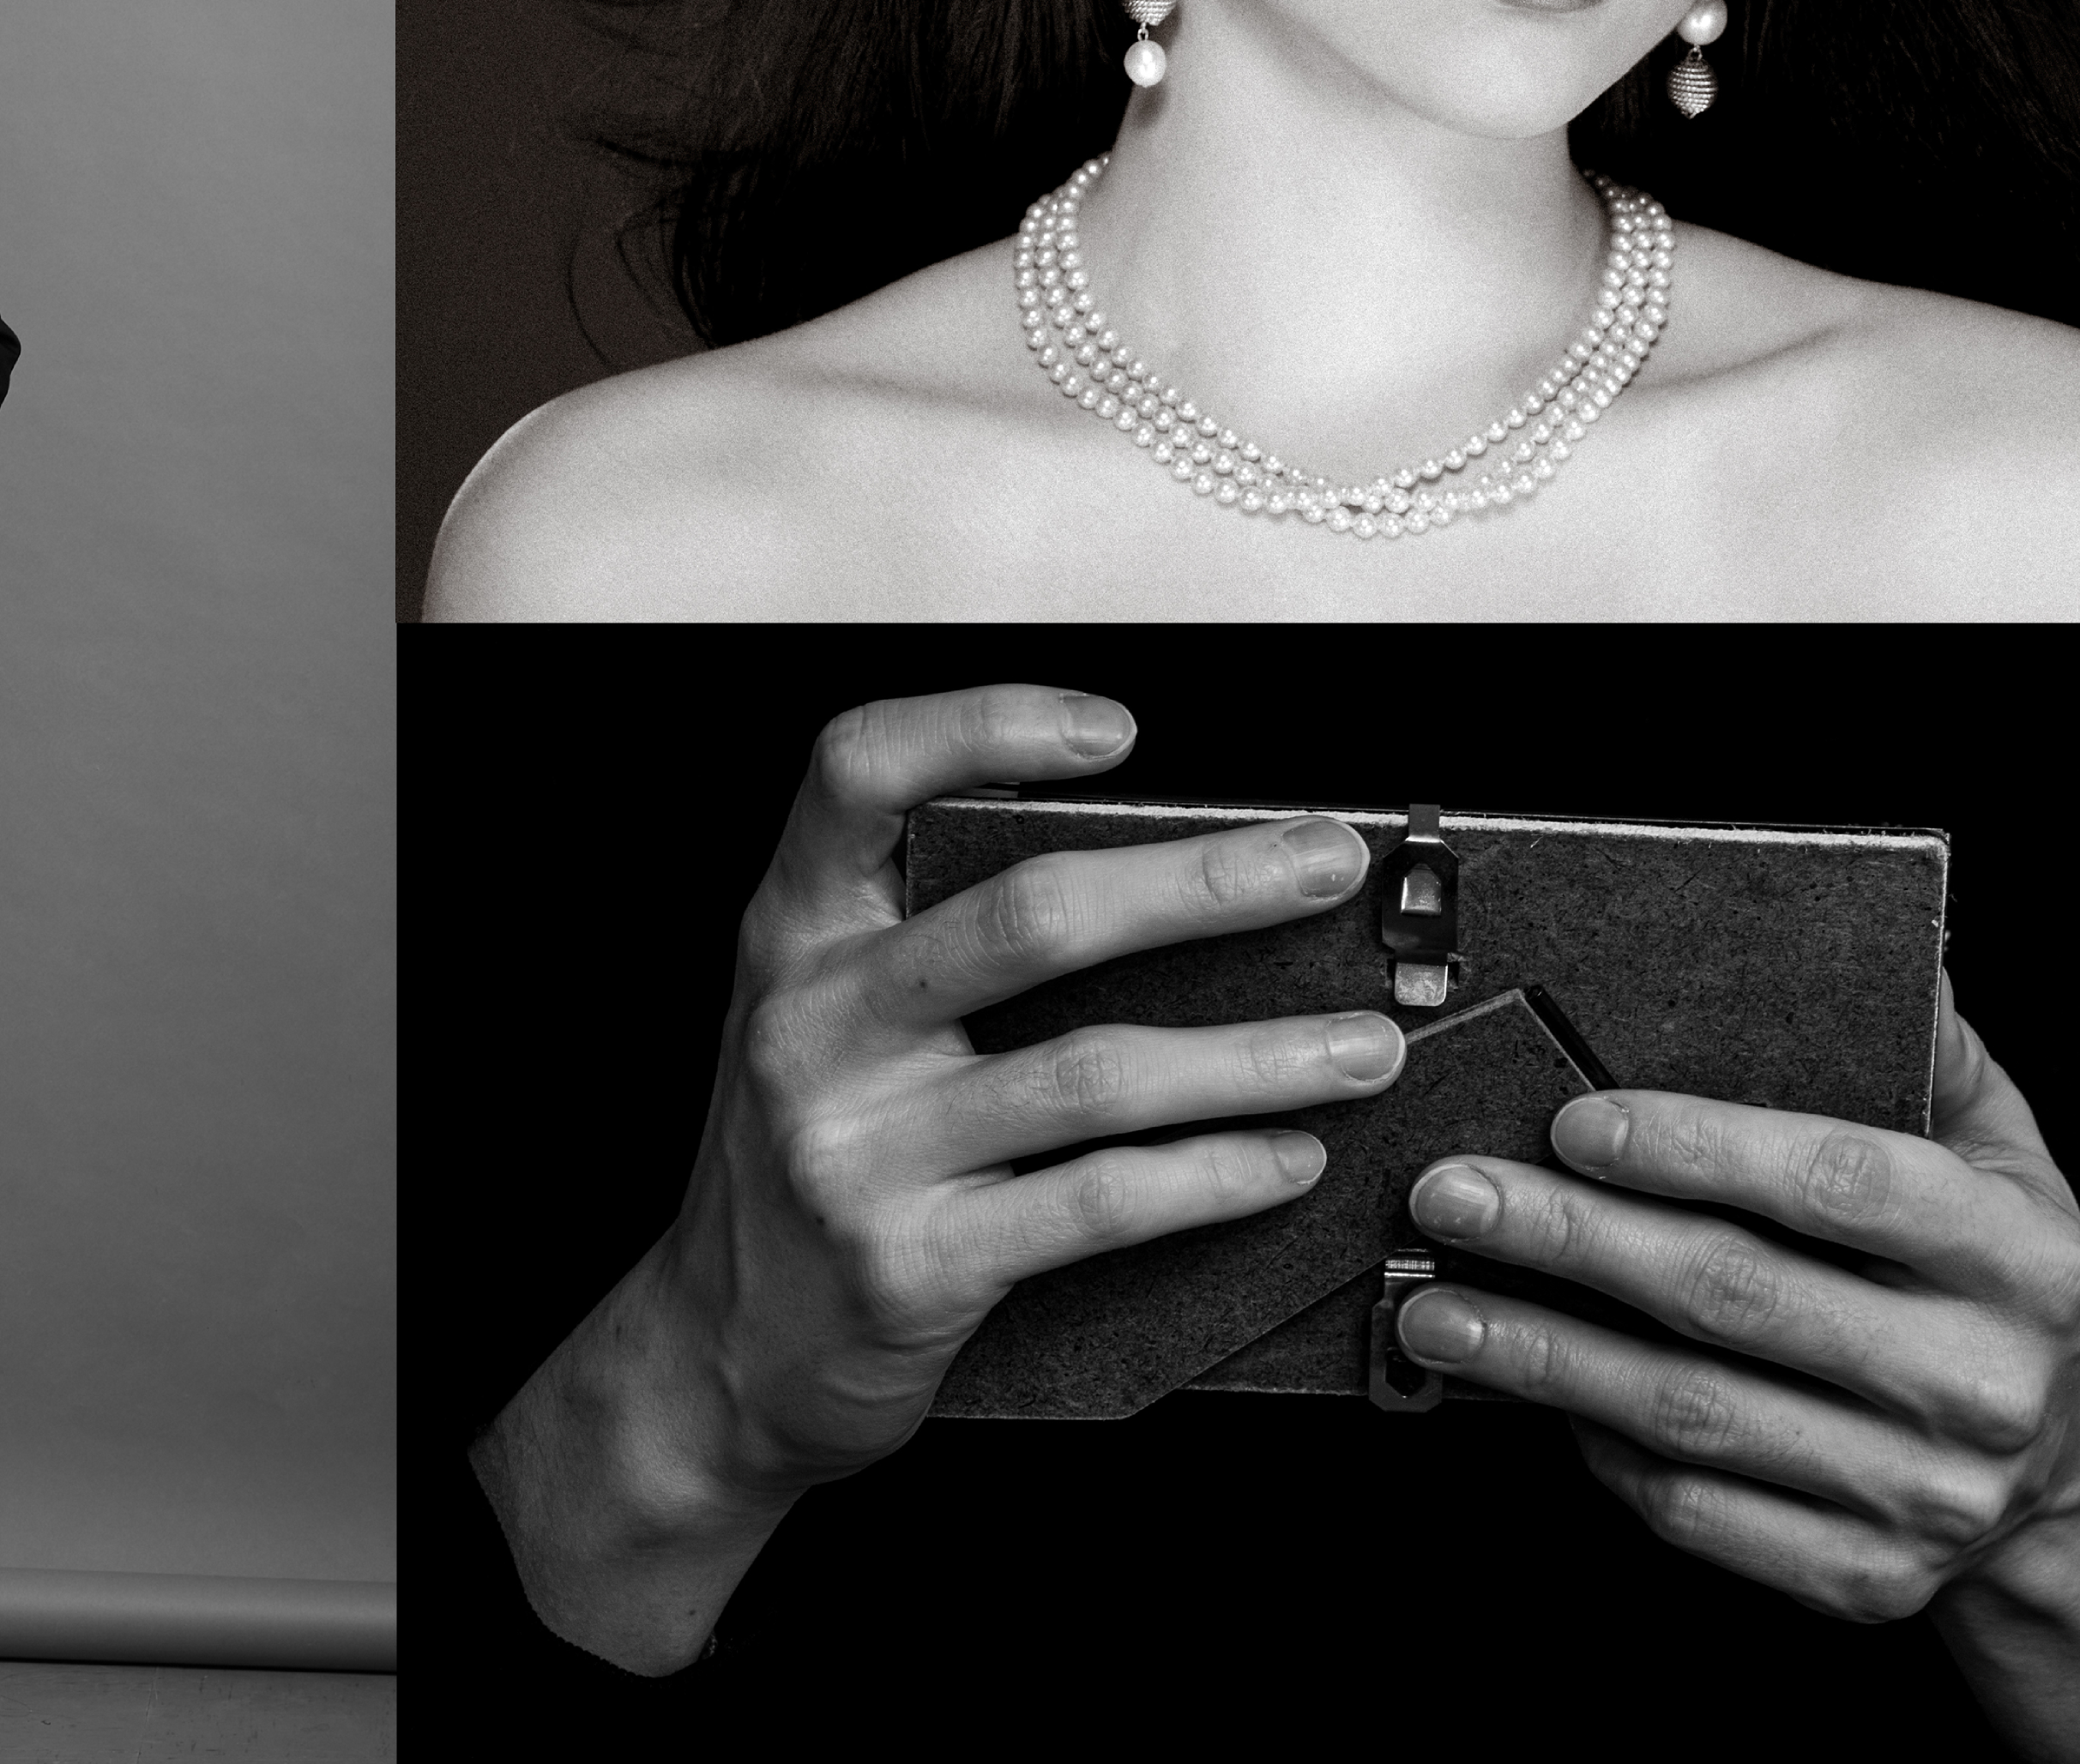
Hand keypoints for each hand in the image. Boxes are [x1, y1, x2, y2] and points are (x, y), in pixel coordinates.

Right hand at [471, 684, 1391, 1670]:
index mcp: (794, 932)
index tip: (1113, 729)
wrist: (718, 1352)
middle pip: (1029, 918)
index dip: (983, 726)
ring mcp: (858, 1148)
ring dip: (1255, 1054)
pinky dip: (1212, 1175)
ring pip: (1092, 1072)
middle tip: (1322, 866)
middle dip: (1203, 884)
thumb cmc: (809, 1155)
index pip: (859, 774)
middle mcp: (814, 1023)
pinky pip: (1096, 1202)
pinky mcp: (915, 1263)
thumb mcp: (829, 1015)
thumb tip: (1156, 862)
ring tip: (1361, 1043)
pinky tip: (1285, 1156)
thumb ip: (932, 930)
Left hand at [1397, 974, 2079, 1756]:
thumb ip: (1931, 1046)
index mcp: (2020, 1256)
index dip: (1699, 1147)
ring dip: (1542, 1357)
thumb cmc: (1985, 1271)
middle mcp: (1982, 1383)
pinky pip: (1697, 1513)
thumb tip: (1883, 936)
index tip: (1572, 1119)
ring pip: (1693, 1414)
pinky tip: (1522, 1395)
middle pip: (1737, 1297)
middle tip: (1449, 1194)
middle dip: (1570, 1239)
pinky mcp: (1866, 1582)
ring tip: (1433, 1308)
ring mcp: (1925, 1496)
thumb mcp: (2002, 1150)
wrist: (2064, 1474)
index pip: (1839, 1183)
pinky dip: (1594, 1450)